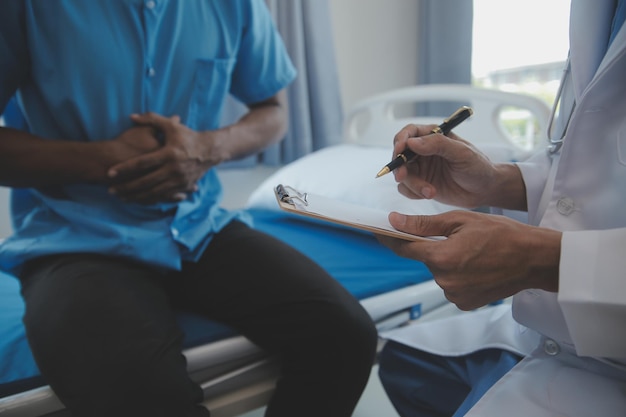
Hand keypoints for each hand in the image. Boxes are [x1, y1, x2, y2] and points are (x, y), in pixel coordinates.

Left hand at [108, 113, 215, 204]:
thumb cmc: (188, 137)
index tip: (110, 172)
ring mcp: (179, 180)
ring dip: (137, 197)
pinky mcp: (183, 187)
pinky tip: (139, 201)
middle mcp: (173, 169)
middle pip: (145, 181)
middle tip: (111, 191)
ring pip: (154, 192)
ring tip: (122, 198)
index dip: (125, 168)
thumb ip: (151, 119)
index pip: (142, 162)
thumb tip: (132, 116)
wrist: (210, 150)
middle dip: (127, 187)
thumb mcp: (171, 127)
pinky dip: (151, 200)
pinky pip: (164, 196)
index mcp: (168, 153)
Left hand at [377, 210, 560, 309]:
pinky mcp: (464, 303)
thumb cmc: (502, 234)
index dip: (390, 238)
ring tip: (473, 252)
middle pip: (425, 260)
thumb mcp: (461, 221)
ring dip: (447, 261)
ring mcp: (454, 295)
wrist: (534, 259)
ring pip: (439, 272)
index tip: (379, 231)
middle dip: (433, 247)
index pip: (404, 248)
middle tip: (457, 237)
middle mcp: (444, 280)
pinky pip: (451, 285)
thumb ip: (424, 224)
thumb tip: (395, 222)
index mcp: (442, 258)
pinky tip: (476, 266)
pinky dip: (457, 275)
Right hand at [391, 124, 521, 209]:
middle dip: (400, 167)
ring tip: (431, 192)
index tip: (399, 150)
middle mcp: (423, 151)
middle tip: (403, 177)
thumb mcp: (462, 153)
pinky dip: (413, 193)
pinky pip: (405, 189)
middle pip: (400, 155)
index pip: (409, 133)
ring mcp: (421, 168)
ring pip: (402, 174)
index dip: (400, 140)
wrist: (485, 190)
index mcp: (433, 136)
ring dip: (412, 184)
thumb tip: (412, 142)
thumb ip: (438, 144)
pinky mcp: (420, 184)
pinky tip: (430, 194)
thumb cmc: (478, 167)